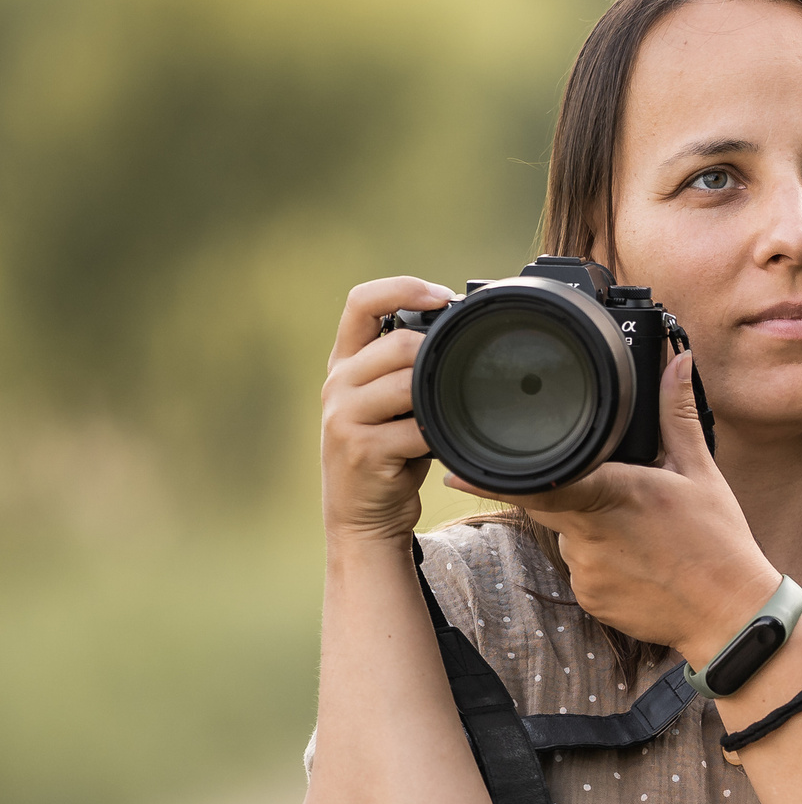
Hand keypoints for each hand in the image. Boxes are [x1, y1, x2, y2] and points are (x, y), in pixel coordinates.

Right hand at [321, 277, 453, 543]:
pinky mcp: (363, 450)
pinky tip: (444, 442)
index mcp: (344, 364)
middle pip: (396, 343)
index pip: (360, 303)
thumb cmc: (387, 453)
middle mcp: (338, 384)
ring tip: (448, 410)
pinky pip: (416, 429)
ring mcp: (344, 417)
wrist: (362, 515)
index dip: (401, 288)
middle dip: (436, 353)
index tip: (442, 295)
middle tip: (461, 370)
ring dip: (439, 395)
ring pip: (407, 382)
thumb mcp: (386, 402)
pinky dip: (439, 435)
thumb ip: (403, 368)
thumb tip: (455, 330)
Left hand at [446, 350, 777, 659]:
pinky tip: (641, 563)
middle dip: (565, 487)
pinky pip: (582, 568)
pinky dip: (602, 560)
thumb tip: (676, 360)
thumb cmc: (719, 544)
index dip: (494, 476)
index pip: (538, 479)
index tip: (459, 467)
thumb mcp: (701, 471)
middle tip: (605, 491)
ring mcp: (586, 571)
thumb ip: (675, 412)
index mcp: (614, 493)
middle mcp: (590, 534)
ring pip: (568, 535)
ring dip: (592, 526)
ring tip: (643, 535)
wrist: (732, 618)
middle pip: (548, 499)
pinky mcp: (590, 598)